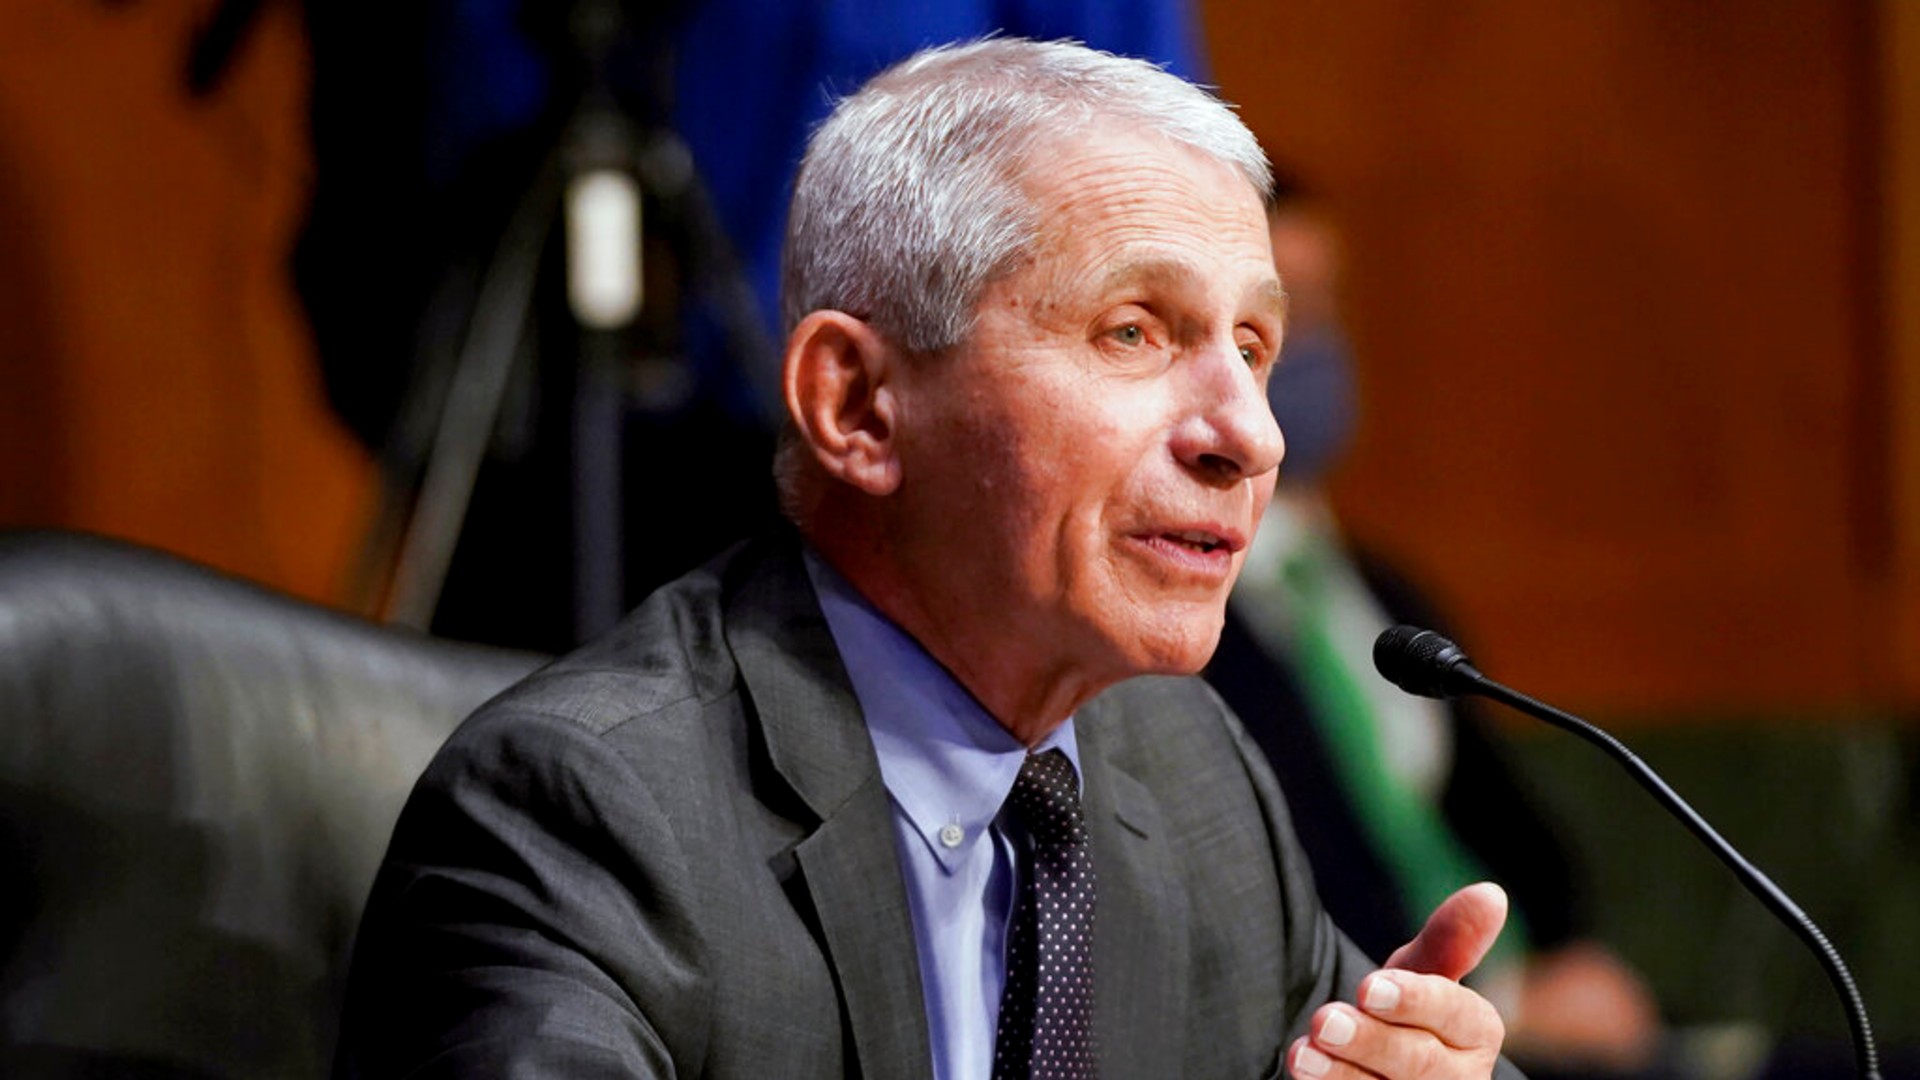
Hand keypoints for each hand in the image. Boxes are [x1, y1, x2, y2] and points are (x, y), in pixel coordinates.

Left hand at [1288, 883, 1509, 1079]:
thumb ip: (1449, 939)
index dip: (1414, 1001)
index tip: (1368, 987)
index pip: (1457, 1014)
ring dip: (1342, 1076)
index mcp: (1476, 1032)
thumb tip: (1493, 893)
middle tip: (1326, 1021)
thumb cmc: (1402, 1011)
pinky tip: (1305, 1075)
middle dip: (1371, 1040)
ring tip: (1303, 1055)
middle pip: (1421, 1062)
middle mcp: (1461, 1077)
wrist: (1376, 1066)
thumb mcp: (1421, 971)